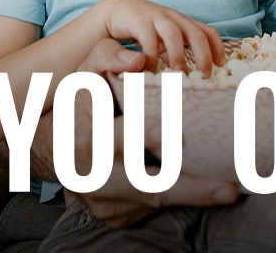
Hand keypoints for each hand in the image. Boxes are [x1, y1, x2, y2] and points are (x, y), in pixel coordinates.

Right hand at [66, 39, 238, 227]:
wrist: (49, 152)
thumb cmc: (74, 109)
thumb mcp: (81, 79)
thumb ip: (106, 59)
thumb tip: (136, 59)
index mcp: (84, 137)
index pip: (114, 138)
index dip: (140, 136)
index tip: (167, 132)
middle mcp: (91, 175)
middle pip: (143, 186)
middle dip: (185, 188)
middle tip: (225, 189)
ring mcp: (102, 202)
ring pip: (152, 202)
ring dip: (192, 198)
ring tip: (227, 191)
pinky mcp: (113, 217)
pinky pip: (150, 212)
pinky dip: (180, 203)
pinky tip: (206, 193)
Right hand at [97, 0, 224, 76]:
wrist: (110, 13)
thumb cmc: (139, 32)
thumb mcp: (158, 44)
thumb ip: (169, 54)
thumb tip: (184, 72)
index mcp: (180, 23)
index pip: (206, 31)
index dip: (216, 47)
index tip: (220, 65)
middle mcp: (171, 18)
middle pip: (196, 32)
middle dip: (203, 54)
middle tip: (203, 75)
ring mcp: (154, 17)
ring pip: (174, 33)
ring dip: (178, 55)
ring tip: (177, 74)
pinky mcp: (137, 19)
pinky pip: (149, 38)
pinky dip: (151, 55)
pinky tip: (147, 69)